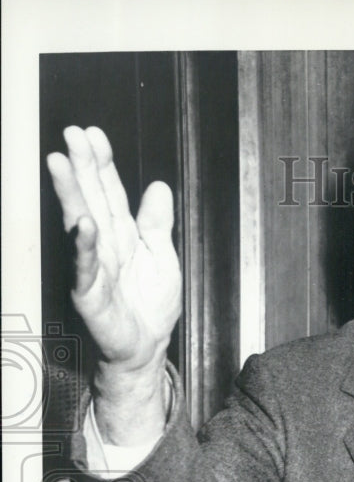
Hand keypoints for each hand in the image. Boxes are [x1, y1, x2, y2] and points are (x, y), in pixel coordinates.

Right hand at [46, 126, 180, 374]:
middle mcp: (105, 246)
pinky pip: (87, 268)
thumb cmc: (150, 305)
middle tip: (72, 134)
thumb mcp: (164, 257)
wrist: (147, 347)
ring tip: (61, 163)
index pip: (111, 192)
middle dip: (82, 166)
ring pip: (82, 224)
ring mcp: (95, 268)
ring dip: (72, 194)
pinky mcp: (92, 294)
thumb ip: (158, 223)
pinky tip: (84, 224)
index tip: (94, 134)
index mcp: (123, 235)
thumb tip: (159, 186)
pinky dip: (85, 246)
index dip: (102, 163)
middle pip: (93, 199)